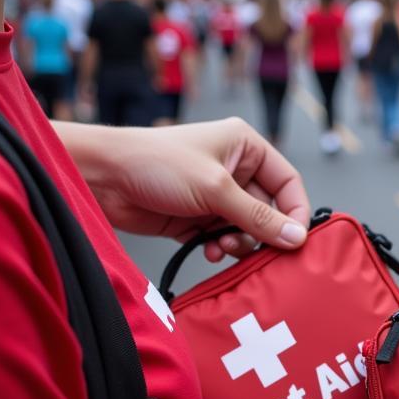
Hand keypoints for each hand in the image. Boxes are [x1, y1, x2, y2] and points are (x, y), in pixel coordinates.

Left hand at [74, 117, 309, 261]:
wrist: (101, 178)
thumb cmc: (156, 164)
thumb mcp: (215, 189)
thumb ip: (258, 217)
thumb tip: (297, 238)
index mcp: (245, 147)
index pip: (287, 183)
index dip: (295, 212)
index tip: (295, 240)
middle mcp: (234, 169)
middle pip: (268, 209)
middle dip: (262, 232)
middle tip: (258, 251)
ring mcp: (214, 195)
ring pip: (246, 229)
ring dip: (239, 243)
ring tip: (222, 247)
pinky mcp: (195, 218)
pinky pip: (221, 239)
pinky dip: (219, 249)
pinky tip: (207, 251)